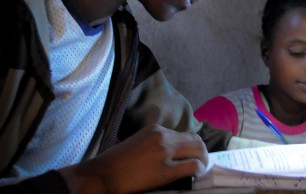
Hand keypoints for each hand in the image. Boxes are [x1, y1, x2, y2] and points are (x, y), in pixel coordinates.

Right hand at [60, 124, 207, 193]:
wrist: (102, 175)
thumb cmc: (114, 163)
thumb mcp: (137, 143)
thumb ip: (153, 143)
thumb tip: (169, 153)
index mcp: (155, 129)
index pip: (182, 134)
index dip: (190, 145)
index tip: (190, 153)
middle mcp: (163, 136)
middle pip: (194, 139)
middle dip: (201, 150)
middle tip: (202, 161)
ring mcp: (166, 152)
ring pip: (197, 150)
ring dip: (203, 159)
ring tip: (202, 168)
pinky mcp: (167, 169)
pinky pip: (192, 166)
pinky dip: (198, 170)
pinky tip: (196, 175)